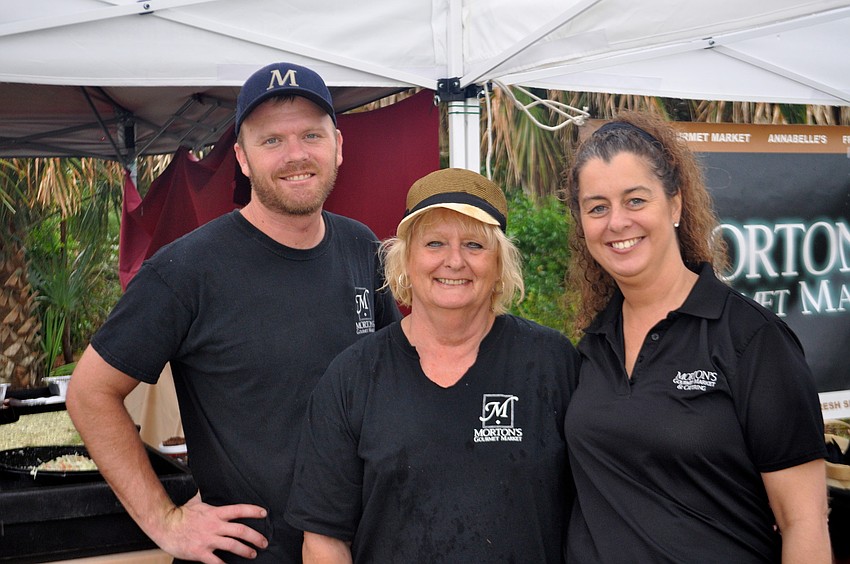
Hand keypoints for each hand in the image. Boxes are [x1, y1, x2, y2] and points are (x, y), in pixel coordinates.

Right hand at [154, 492, 269, 562]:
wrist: (165, 525)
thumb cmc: (180, 514)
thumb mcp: (196, 501)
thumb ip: (206, 495)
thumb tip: (208, 486)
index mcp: (215, 513)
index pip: (239, 510)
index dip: (253, 511)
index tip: (264, 513)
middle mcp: (214, 526)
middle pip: (240, 530)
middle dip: (255, 537)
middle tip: (264, 542)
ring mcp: (208, 539)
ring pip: (232, 545)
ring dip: (245, 550)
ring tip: (253, 553)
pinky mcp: (200, 552)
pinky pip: (215, 561)